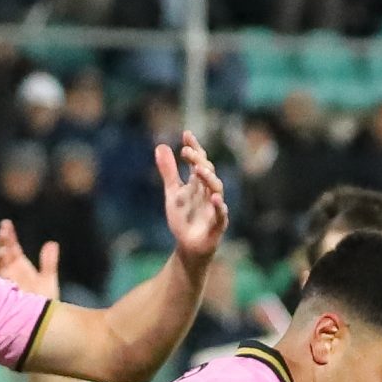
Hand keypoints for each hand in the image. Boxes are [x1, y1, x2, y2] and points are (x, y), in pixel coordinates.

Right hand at [0, 221, 61, 299]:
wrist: (42, 327)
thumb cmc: (42, 304)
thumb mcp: (47, 280)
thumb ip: (49, 263)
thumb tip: (51, 243)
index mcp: (17, 267)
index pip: (11, 248)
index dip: (8, 237)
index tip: (6, 224)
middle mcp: (8, 275)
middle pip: (1, 254)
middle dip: (1, 242)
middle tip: (3, 229)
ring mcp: (4, 286)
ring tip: (3, 248)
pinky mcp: (3, 298)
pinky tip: (1, 268)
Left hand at [159, 130, 228, 265]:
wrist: (188, 247)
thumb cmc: (184, 219)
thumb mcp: (172, 193)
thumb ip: (168, 171)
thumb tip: (160, 146)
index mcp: (198, 183)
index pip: (199, 161)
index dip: (194, 148)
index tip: (186, 134)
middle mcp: (208, 192)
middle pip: (208, 171)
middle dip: (199, 160)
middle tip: (187, 152)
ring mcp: (214, 207)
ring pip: (216, 188)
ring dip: (208, 178)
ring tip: (198, 169)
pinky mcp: (217, 224)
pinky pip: (221, 214)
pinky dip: (219, 206)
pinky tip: (214, 197)